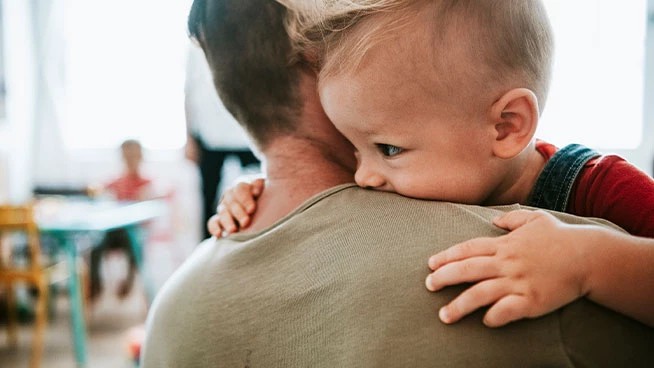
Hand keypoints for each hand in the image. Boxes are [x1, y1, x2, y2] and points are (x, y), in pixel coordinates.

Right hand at [207, 178, 264, 236]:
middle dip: (238, 212)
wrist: (265, 211)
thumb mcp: (268, 190)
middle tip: (246, 222)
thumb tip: (256, 190)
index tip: (252, 209)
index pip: (240, 189)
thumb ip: (261, 187)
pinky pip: (213, 222)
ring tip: (233, 230)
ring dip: (227, 221)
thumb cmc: (269, 199)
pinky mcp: (219, 220)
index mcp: (243, 186)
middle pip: (231, 201)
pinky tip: (220, 235)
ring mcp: (224, 207)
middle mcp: (231, 195)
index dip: (245, 199)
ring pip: (222, 211)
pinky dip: (214, 228)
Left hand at [425, 209, 590, 326]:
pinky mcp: (532, 300)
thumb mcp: (535, 218)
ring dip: (459, 305)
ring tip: (444, 315)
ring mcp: (519, 282)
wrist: (590, 256)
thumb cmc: (561, 237)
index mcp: (505, 244)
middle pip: (467, 269)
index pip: (468, 249)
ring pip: (480, 293)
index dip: (447, 256)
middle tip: (428, 286)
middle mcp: (507, 262)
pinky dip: (493, 316)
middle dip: (444, 277)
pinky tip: (484, 321)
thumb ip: (512, 218)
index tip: (430, 264)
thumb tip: (494, 219)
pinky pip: (507, 310)